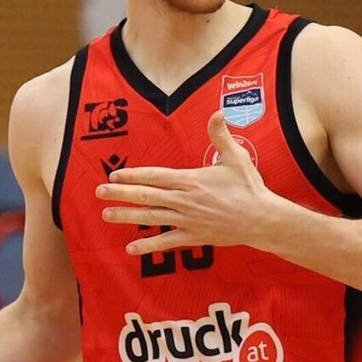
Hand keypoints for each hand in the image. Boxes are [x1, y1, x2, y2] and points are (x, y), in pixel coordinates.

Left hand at [96, 111, 288, 254]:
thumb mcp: (236, 157)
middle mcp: (185, 201)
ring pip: (151, 218)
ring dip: (127, 217)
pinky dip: (149, 245)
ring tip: (106, 214)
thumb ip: (221, 135)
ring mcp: (188, 220)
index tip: (115, 173)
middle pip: (146, 196)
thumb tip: (217, 112)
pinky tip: (131, 248)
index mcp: (191, 180)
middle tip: (99, 191)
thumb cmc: (249, 187)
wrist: (262, 219)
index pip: (155, 176)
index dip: (133, 174)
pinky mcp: (194, 237)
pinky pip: (167, 242)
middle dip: (120, 193)